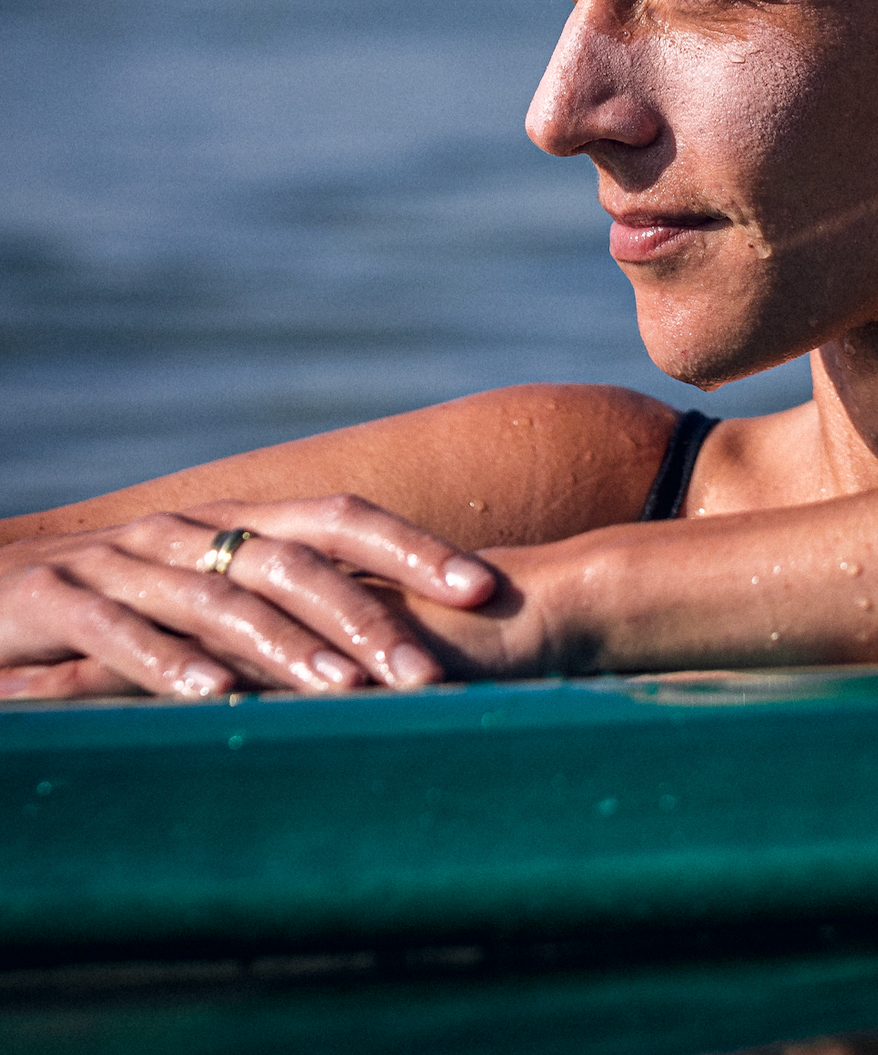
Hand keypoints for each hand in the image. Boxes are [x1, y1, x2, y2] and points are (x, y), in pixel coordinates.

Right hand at [0, 496, 494, 700]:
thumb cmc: (108, 601)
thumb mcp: (200, 589)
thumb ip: (280, 603)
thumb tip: (387, 640)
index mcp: (233, 523)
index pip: (340, 519)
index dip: (413, 548)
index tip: (486, 588)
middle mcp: (189, 531)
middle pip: (294, 560)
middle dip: (368, 614)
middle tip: (431, 674)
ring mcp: (121, 562)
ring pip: (219, 597)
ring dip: (287, 647)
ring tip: (346, 693)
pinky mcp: (53, 601)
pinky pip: (117, 631)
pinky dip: (167, 662)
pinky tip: (212, 697)